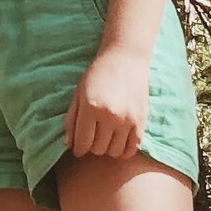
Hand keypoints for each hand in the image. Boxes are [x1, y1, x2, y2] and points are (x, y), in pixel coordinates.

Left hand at [65, 44, 149, 163]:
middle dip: (92, 147)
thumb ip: (71, 119)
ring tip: (106, 137)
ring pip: (114, 152)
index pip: (82, 144)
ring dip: (108, 148)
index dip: (78, 149)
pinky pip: (132, 148)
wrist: (125, 58)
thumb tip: (69, 145)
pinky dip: (123, 150)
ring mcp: (128, 119)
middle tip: (93, 137)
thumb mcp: (78, 93)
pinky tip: (119, 141)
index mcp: (91, 108)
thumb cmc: (98, 74)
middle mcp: (110, 116)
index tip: (79, 147)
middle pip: (98, 149)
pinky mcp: (142, 121)